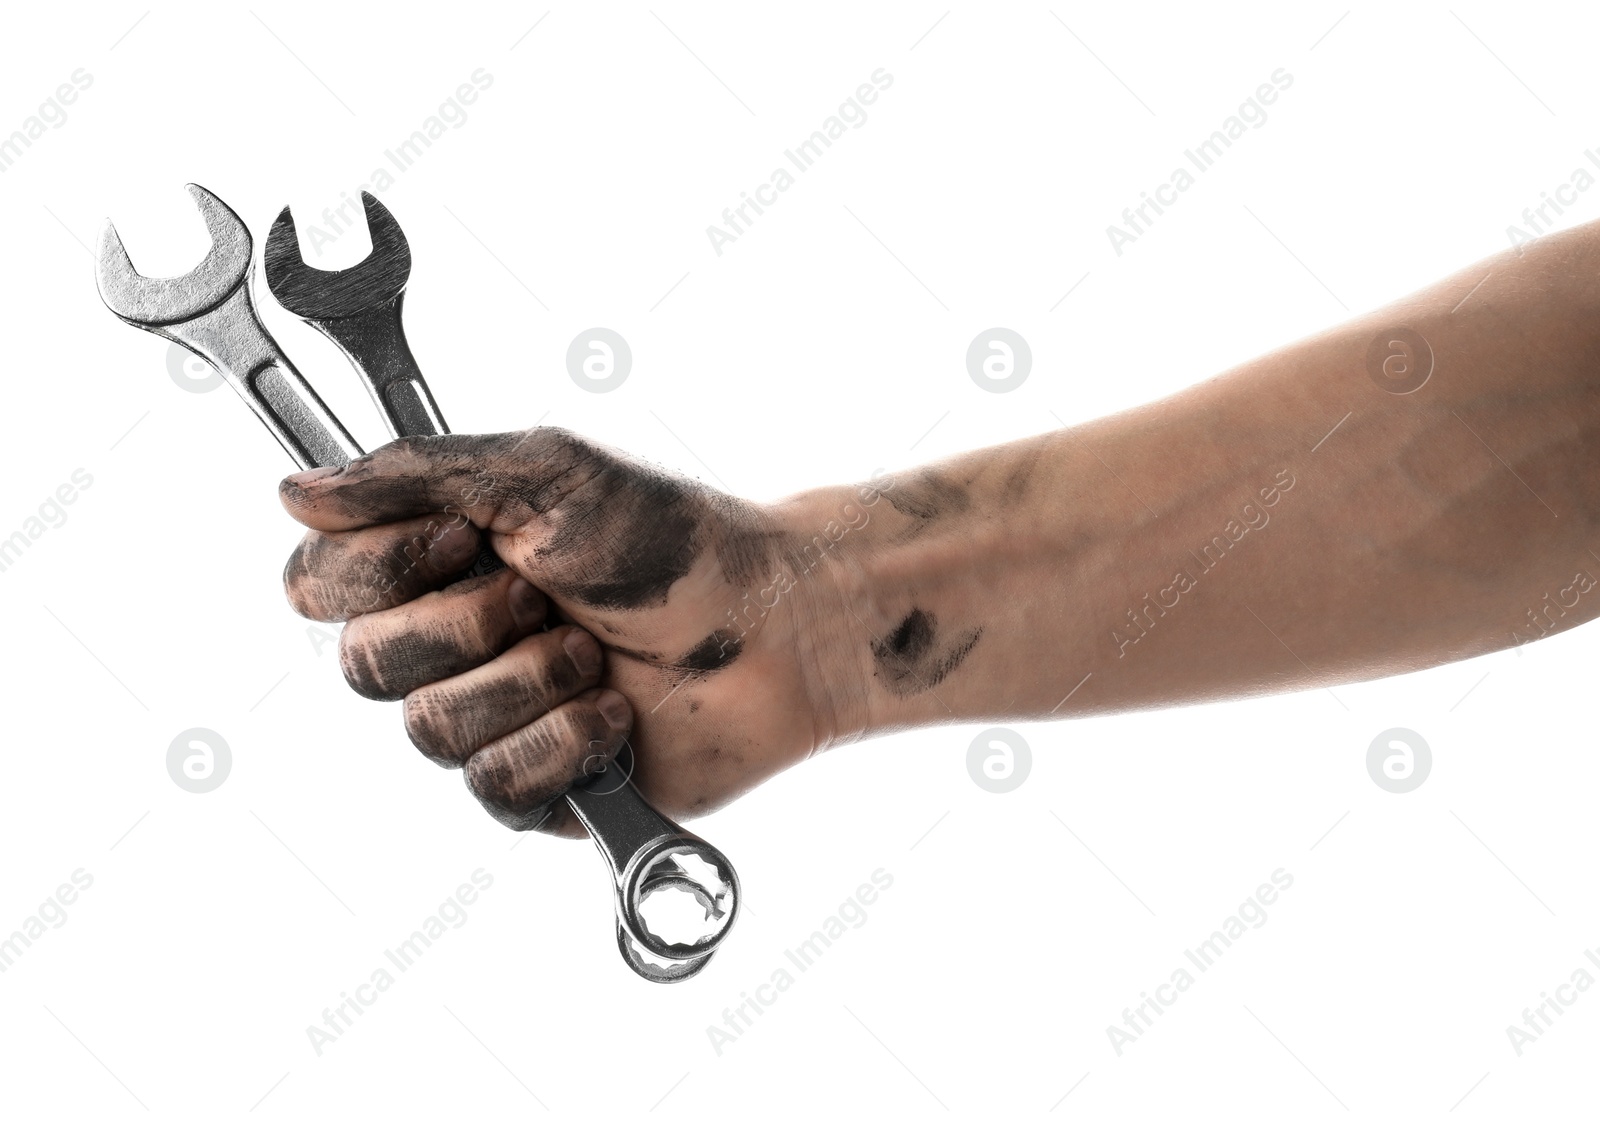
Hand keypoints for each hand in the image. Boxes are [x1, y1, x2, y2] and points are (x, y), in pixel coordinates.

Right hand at [278, 428, 860, 835]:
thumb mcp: (544, 473)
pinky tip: (614, 712)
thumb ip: (416, 474)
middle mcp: (452, 640)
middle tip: (546, 595)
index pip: (316, 585)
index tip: (460, 541)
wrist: (774, 628)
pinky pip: (494, 787)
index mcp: (440, 560)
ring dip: (528, 681)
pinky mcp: (537, 787)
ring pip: (430, 731)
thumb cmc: (673, 541)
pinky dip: (563, 741)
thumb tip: (295, 490)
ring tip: (596, 653)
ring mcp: (493, 717)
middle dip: (468, 625)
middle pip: (362, 666)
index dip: (375, 571)